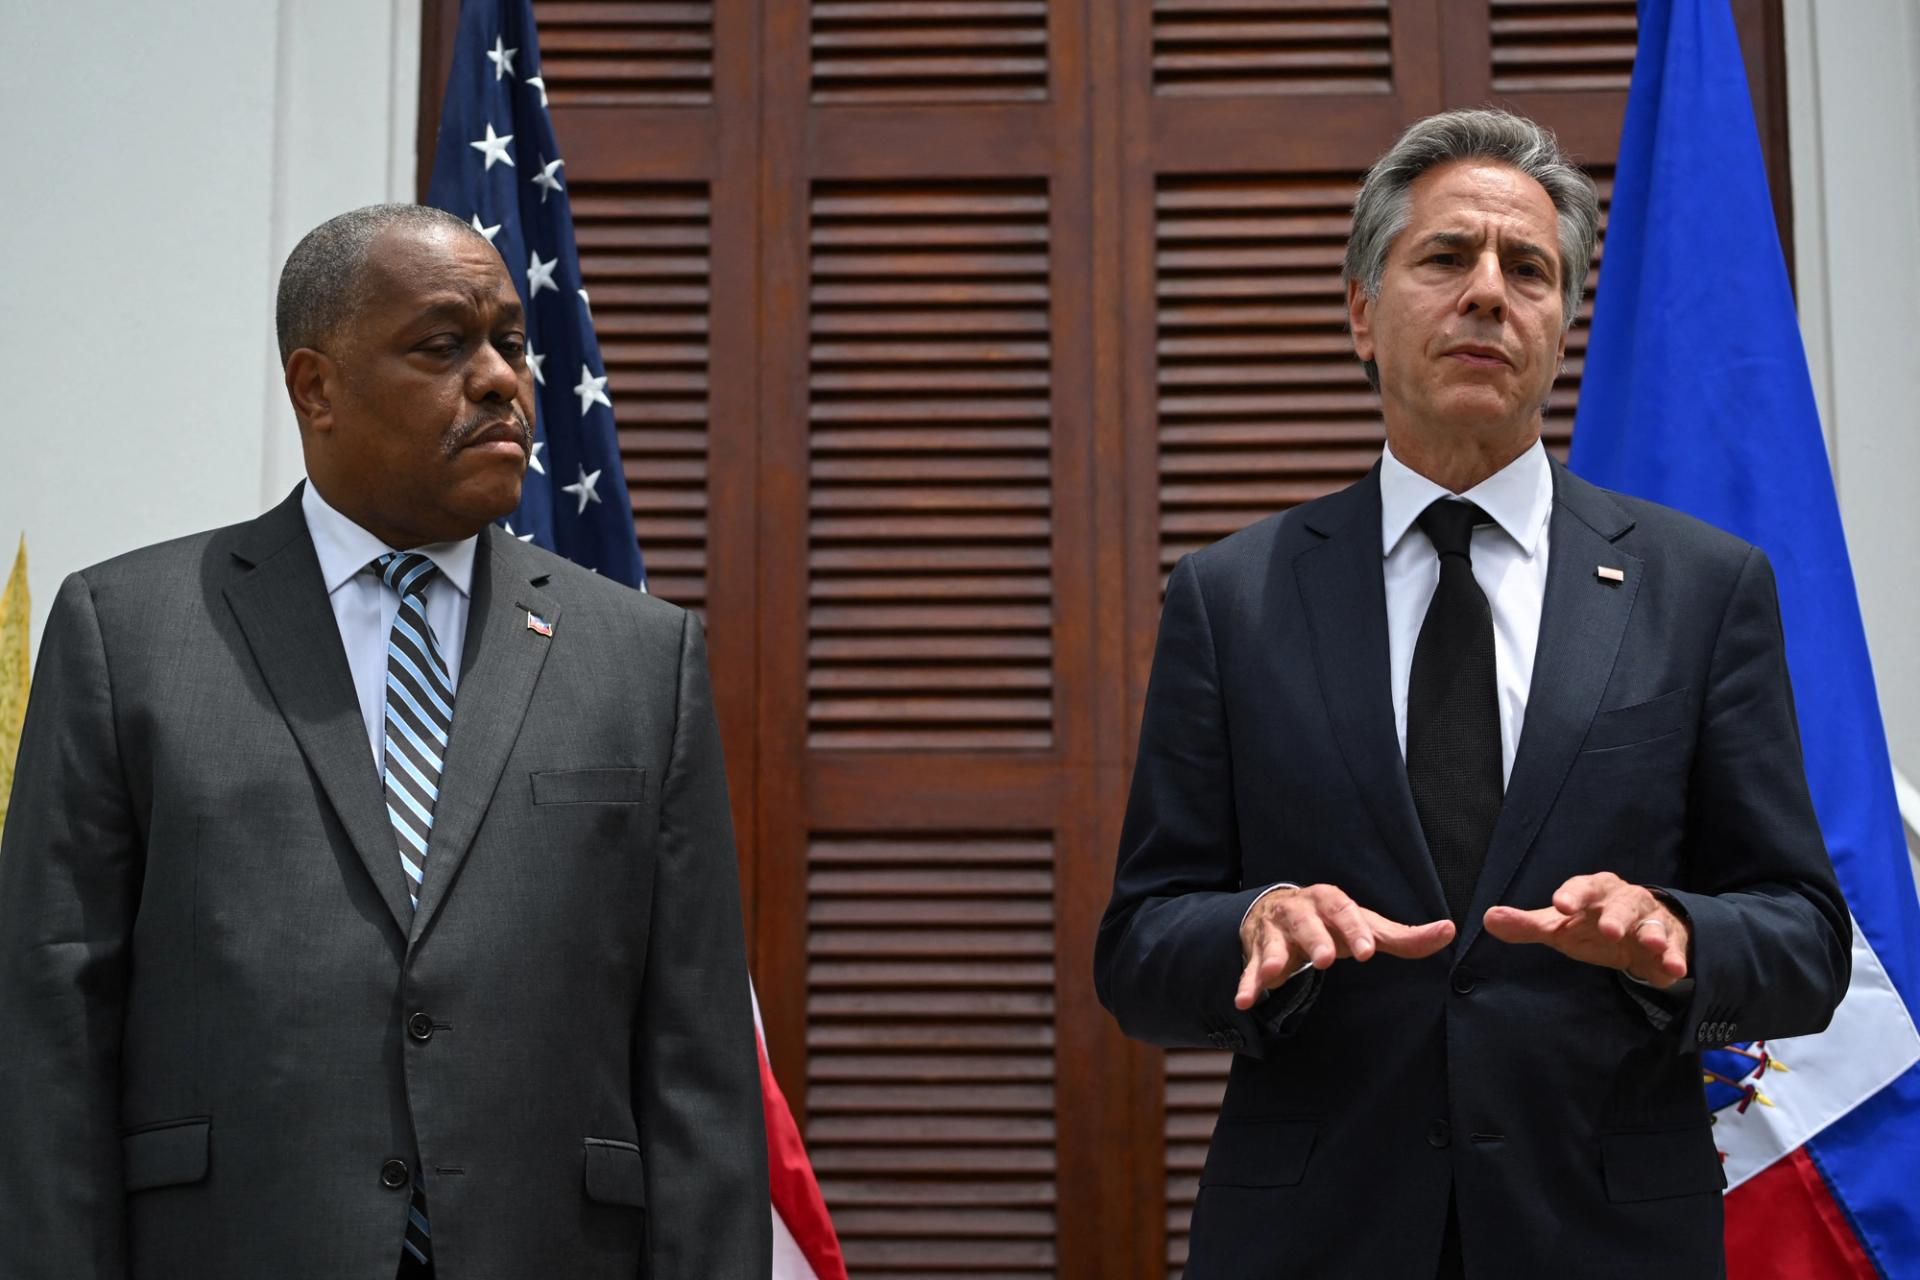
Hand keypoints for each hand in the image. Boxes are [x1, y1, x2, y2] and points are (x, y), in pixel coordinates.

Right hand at [1235, 884, 1455, 1009]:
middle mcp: (1299, 911)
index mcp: (1329, 901)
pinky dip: (1247, 983)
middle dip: (1314, 939)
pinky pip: (1250, 968)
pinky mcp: (1256, 952)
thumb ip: (1403, 936)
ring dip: (1275, 956)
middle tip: (1325, 959)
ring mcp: (1275, 931)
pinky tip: (1244, 1001)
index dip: (1355, 929)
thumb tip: (1449, 931)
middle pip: (1306, 922)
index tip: (1367, 950)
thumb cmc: (1331, 924)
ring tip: (1276, 972)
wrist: (1277, 913)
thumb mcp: (1364, 927)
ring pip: (1274, 941)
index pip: (1343, 910)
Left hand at [1482, 872, 1690, 987]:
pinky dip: (1676, 957)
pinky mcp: (1672, 942)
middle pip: (1622, 903)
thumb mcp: (1559, 926)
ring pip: (1653, 923)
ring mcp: (1651, 919)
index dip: (1571, 895)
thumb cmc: (1591, 925)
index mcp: (1594, 890)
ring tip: (1653, 945)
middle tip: (1609, 930)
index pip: (1581, 887)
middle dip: (1616, 916)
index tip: (1560, 906)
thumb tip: (1488, 919)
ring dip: (1653, 933)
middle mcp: (1625, 899)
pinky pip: (1676, 947)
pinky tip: (1675, 970)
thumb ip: (1527, 925)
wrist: (1638, 935)